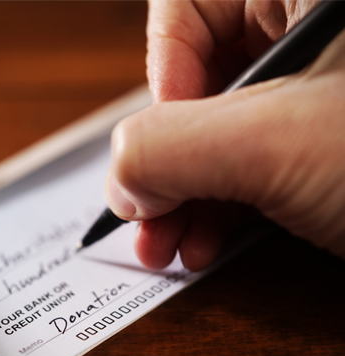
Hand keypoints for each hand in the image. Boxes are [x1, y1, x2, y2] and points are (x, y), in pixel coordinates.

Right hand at [105, 0, 344, 269]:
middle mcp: (314, 22)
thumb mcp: (278, 146)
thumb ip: (168, 148)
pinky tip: (212, 237)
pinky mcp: (332, 125)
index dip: (162, 86)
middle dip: (169, 161)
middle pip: (202, 78)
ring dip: (191, 191)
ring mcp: (327, 77)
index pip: (187, 10)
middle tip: (149, 219)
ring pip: (226, 124)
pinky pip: (258, 151)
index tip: (156, 155)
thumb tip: (120, 174)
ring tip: (175, 244)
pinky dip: (229, 198)